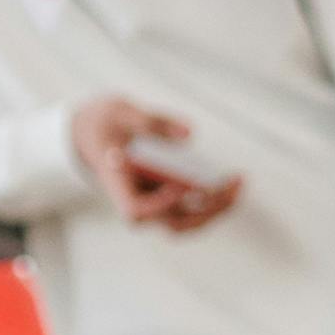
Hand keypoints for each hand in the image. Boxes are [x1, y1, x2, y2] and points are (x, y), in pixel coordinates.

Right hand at [74, 96, 241, 233]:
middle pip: (170, 222)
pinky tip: (234, 182)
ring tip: (237, 182)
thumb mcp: (120, 112)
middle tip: (228, 185)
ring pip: (186, 222)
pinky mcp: (168, 197)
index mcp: (117, 183)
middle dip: (204, 209)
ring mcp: (153, 201)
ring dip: (216, 209)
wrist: (96, 132)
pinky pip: (194, 210)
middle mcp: (136, 199)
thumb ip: (149, 121)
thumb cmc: (106, 123)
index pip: (135, 210)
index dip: (159, 205)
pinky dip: (217, 201)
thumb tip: (189, 135)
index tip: (179, 185)